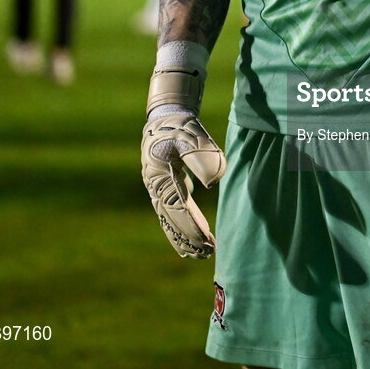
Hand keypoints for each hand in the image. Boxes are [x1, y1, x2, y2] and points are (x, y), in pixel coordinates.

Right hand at [141, 112, 225, 257]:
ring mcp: (157, 187)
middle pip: (171, 218)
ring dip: (183, 237)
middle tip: (207, 253)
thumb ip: (202, 158)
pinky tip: (190, 238)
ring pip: (169, 219)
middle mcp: (155, 186)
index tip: (206, 240)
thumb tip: (213, 183)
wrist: (167, 114)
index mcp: (161, 176)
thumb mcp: (192, 138)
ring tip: (200, 254)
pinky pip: (170, 212)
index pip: (177, 208)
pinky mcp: (164, 186)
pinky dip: (179, 227)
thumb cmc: (181, 125)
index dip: (191, 225)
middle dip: (189, 237)